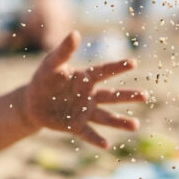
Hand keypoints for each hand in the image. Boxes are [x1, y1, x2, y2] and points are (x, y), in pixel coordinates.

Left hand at [21, 31, 147, 147]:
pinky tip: (107, 144)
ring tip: (135, 125)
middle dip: (128, 96)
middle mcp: (89, 96)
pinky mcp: (75, 126)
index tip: (133, 63)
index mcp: (85, 78)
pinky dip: (96, 139)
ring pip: (105, 117)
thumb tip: (75, 33)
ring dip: (120, 122)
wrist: (32, 102)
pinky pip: (88, 133)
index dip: (117, 67)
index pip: (104, 71)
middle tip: (145, 96)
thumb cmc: (44, 79)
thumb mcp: (51, 63)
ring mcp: (84, 112)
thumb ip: (64, 51)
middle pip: (111, 96)